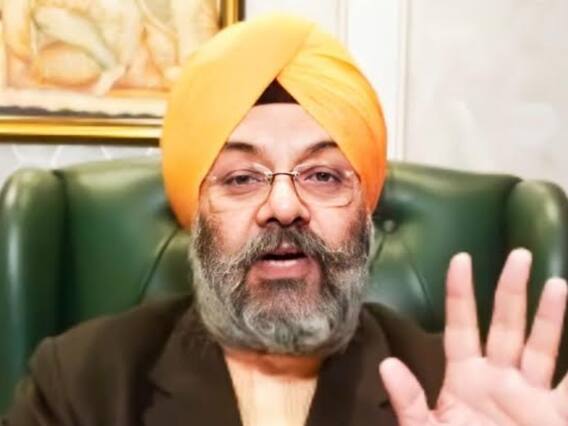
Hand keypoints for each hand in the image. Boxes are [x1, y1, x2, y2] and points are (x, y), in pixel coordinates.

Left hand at [379, 249, 567, 424]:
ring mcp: (531, 396)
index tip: (461, 259)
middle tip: (518, 254)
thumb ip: (410, 403)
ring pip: (542, 346)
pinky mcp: (556, 414)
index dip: (461, 294)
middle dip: (511, 291)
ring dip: (550, 316)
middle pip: (505, 325)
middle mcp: (500, 379)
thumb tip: (387, 366)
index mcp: (465, 378)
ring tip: (556, 283)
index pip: (462, 326)